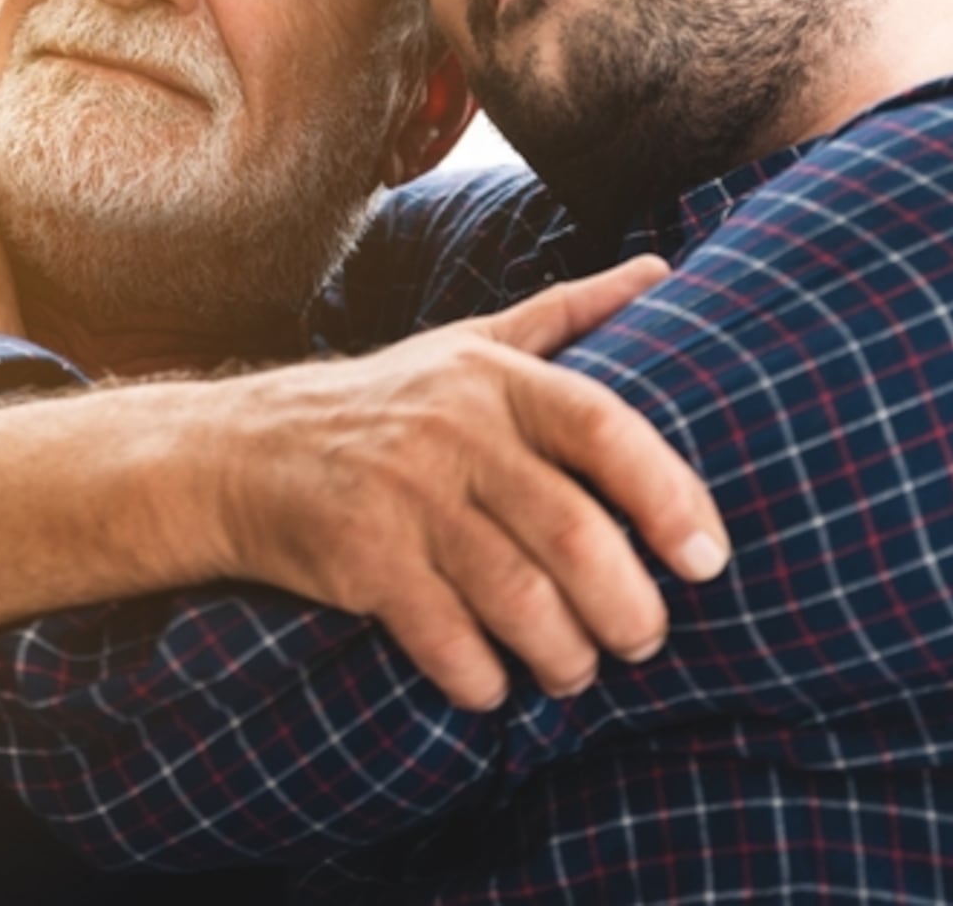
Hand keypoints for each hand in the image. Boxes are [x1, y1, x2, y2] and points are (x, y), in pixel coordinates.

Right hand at [201, 256, 726, 711]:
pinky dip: (483, 677)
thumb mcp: (471, 346)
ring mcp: (404, 497)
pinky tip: (495, 682)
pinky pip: (446, 639)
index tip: (709, 558)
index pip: (603, 426)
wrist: (243, 452)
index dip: (668, 494)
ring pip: (517, 598)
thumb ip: (568, 314)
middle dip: (626, 606)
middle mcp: (452, 430)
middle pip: (571, 532)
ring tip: (576, 669)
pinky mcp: (361, 559)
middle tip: (644, 640)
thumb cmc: (385, 403)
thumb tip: (662, 271)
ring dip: (563, 654)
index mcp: (493, 378)